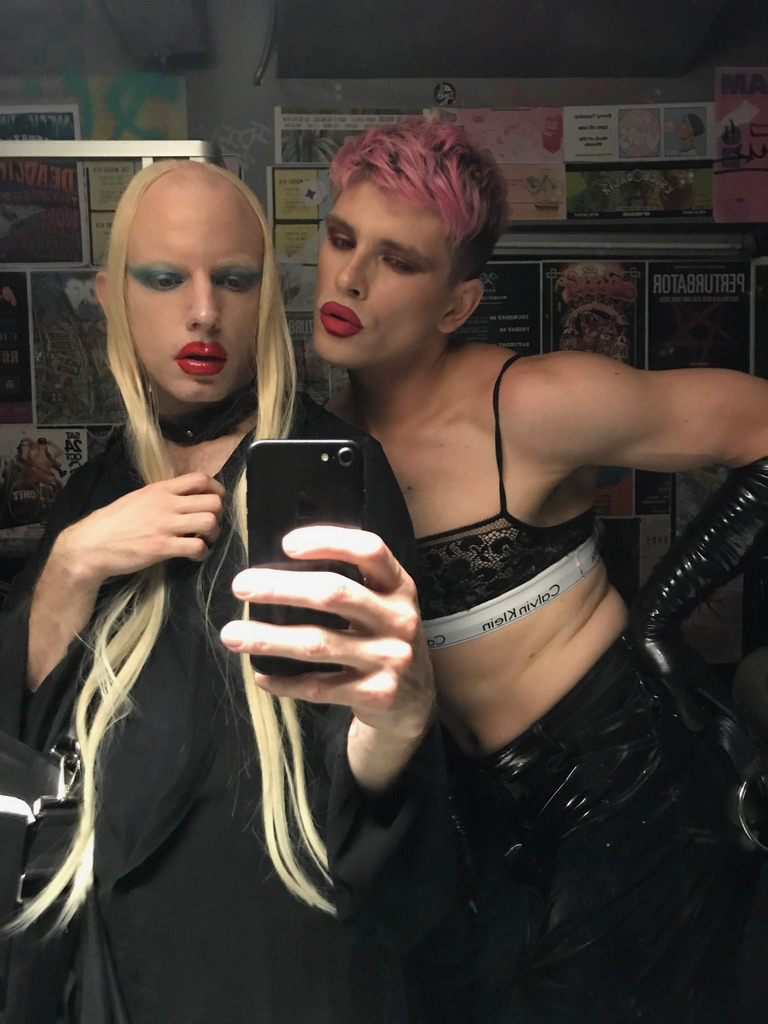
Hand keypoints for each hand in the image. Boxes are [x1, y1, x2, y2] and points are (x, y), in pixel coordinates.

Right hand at [54, 471, 224, 587]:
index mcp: (160, 489)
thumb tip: (184, 498)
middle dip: (218, 515)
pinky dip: (202, 553)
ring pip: (209, 522)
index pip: (200, 478)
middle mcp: (166, 504)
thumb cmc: (113, 522)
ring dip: (213, 534)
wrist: (91, 544)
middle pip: (213, 501)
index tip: (214, 501)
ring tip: (204, 540)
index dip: (215, 490)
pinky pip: (196, 546)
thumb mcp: (138, 498)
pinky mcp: (162, 547)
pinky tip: (195, 555)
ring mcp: (165, 525)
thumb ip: (162, 496)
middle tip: (209, 526)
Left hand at [220, 526, 435, 789]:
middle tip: (241, 586)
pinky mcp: (376, 694)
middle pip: (335, 594)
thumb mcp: (384, 604)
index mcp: (400, 588)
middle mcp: (399, 619)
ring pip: (319, 643)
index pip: (370, 551)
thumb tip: (279, 564)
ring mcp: (390, 658)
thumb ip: (351, 582)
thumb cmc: (383, 639)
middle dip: (281, 588)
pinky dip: (285, 682)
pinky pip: (319, 687)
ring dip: (270, 638)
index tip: (286, 545)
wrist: (414, 702)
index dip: (329, 542)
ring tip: (232, 634)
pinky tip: (261, 676)